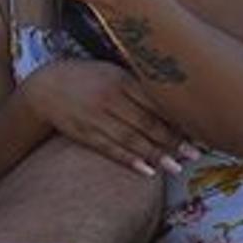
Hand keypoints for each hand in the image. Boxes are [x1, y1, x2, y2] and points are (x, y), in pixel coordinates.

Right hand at [22, 58, 191, 177]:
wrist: (44, 88)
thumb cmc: (87, 78)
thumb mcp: (111, 72)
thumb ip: (138, 84)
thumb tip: (174, 100)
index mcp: (120, 79)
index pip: (154, 100)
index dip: (177, 117)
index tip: (198, 129)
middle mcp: (109, 98)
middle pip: (147, 122)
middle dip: (173, 139)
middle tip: (195, 153)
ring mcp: (96, 117)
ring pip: (131, 139)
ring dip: (156, 154)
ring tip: (177, 167)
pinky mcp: (85, 134)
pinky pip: (110, 149)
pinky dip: (129, 160)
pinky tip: (147, 170)